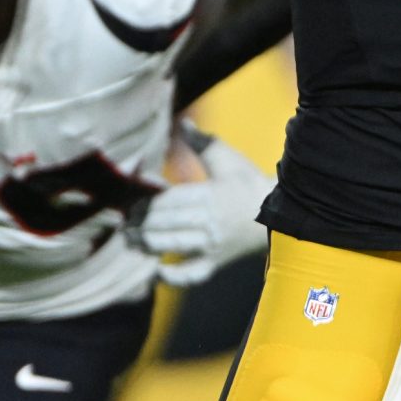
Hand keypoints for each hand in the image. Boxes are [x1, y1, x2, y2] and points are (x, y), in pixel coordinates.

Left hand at [132, 138, 272, 286]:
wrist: (278, 214)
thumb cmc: (249, 183)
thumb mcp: (228, 158)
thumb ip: (203, 142)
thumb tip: (184, 122)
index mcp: (209, 195)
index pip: (169, 201)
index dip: (147, 203)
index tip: (130, 204)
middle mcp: (207, 222)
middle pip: (165, 223)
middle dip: (140, 223)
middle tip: (122, 223)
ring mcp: (210, 245)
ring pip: (172, 245)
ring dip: (146, 244)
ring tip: (130, 240)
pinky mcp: (215, 262)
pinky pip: (192, 276)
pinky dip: (173, 278)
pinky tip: (156, 272)